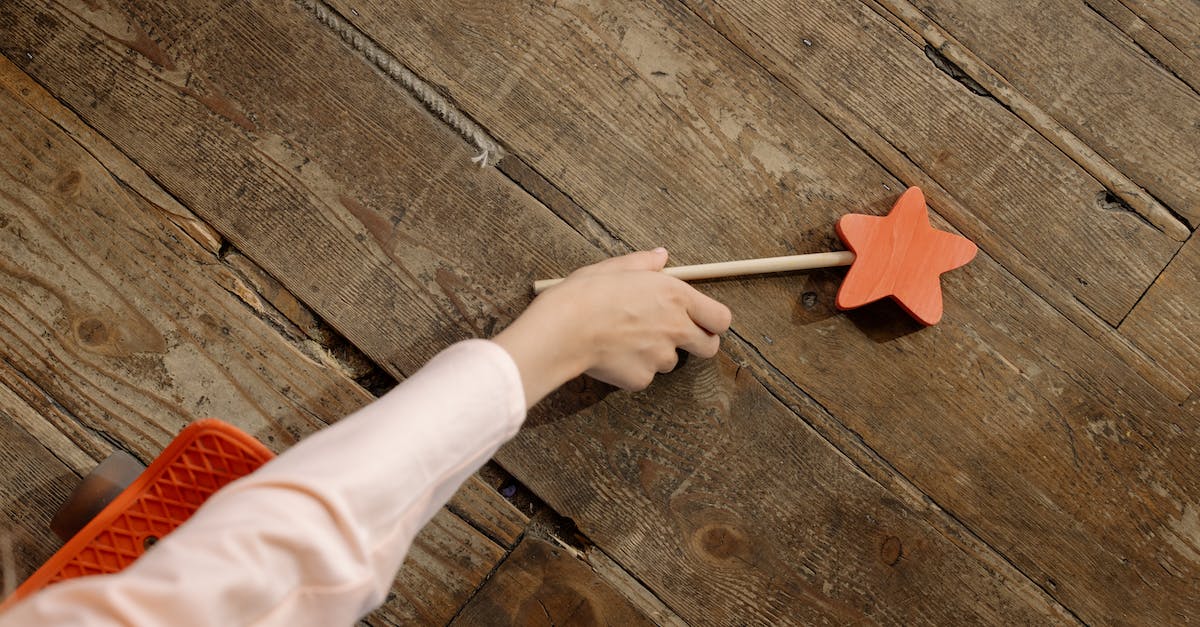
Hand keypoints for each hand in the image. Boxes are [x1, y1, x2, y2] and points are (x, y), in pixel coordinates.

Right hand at [494, 249, 731, 407]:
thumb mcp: (615, 267)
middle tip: (673, 335)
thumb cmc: (585, 294)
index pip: (720, 318)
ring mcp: (660, 357)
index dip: (714, 322)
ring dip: (657, 353)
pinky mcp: (641, 378)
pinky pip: (645, 375)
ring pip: (670, 361)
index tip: (703, 321)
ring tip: (626, 339)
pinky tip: (612, 354)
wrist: (562, 329)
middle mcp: (675, 328)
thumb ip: (645, 263)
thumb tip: (661, 256)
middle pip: (709, 347)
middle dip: (697, 343)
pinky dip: (633, 368)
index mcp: (675, 296)